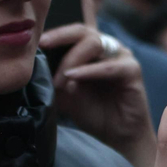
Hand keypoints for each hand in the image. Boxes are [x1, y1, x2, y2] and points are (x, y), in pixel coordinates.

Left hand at [44, 25, 157, 166]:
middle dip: (60, 38)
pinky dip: (89, 70)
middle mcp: (107, 47)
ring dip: (72, 59)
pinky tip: (73, 77)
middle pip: (82, 31)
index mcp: (91, 49)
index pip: (70, 33)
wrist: (117, 135)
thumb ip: (52, 77)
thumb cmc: (93, 112)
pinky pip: (108, 65)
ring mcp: (121, 56)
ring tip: (59, 80)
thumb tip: (36, 63)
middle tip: (43, 46)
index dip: (53, 35)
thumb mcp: (64, 93)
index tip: (34, 43)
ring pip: (93, 43)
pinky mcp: (132, 69)